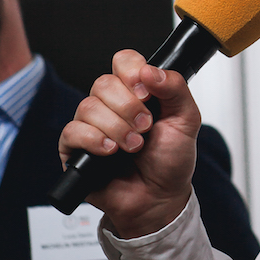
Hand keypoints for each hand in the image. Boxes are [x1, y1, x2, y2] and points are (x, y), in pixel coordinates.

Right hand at [58, 50, 201, 237]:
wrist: (159, 198)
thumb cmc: (170, 161)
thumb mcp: (186, 120)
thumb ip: (175, 88)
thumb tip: (150, 70)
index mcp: (136, 92)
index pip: (123, 61)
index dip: (131, 71)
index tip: (146, 92)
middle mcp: (112, 104)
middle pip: (104, 83)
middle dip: (129, 107)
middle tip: (146, 127)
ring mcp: (92, 125)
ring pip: (88, 106)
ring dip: (116, 128)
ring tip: (134, 147)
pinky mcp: (75, 148)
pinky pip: (73, 131)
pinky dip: (95, 140)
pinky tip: (111, 152)